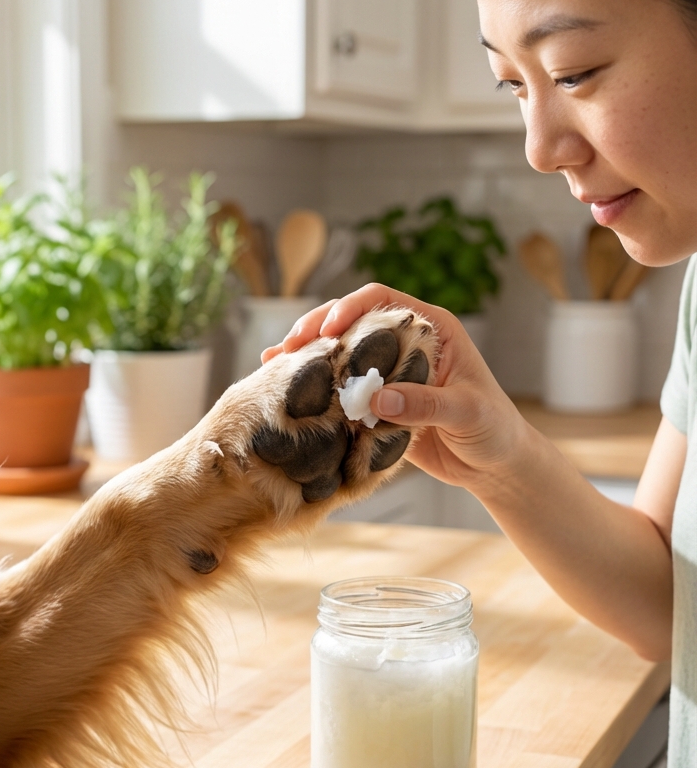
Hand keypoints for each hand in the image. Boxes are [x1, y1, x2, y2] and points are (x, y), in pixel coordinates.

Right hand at [263, 283, 528, 491]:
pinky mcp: (379, 402)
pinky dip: (317, 388)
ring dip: (308, 356)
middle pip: (351, 321)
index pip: (383, 300)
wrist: (496, 466)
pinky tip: (288, 390)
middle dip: (316, 329)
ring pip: (341, 352)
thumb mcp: (465, 413)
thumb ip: (424, 404)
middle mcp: (406, 343)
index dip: (350, 307)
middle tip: (286, 348)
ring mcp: (390, 372)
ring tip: (272, 363)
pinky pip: (342, 388)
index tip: (328, 329)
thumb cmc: (493, 430)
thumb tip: (375, 399)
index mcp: (432, 329)